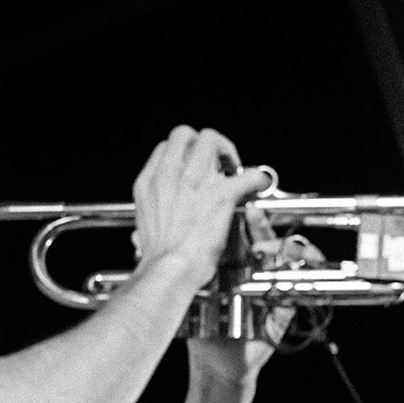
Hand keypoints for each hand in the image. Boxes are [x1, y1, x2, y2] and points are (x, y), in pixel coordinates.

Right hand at [132, 126, 272, 290]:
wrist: (169, 269)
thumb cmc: (160, 257)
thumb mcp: (146, 222)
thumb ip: (157, 206)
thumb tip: (165, 206)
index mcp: (149, 181)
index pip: (165, 147)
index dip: (183, 153)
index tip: (195, 167)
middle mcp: (169, 174)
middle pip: (185, 133)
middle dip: (204, 143)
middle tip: (217, 163)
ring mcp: (194, 181)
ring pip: (211, 139)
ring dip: (227, 151)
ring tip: (234, 170)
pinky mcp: (220, 195)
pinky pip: (248, 174)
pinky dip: (257, 179)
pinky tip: (258, 186)